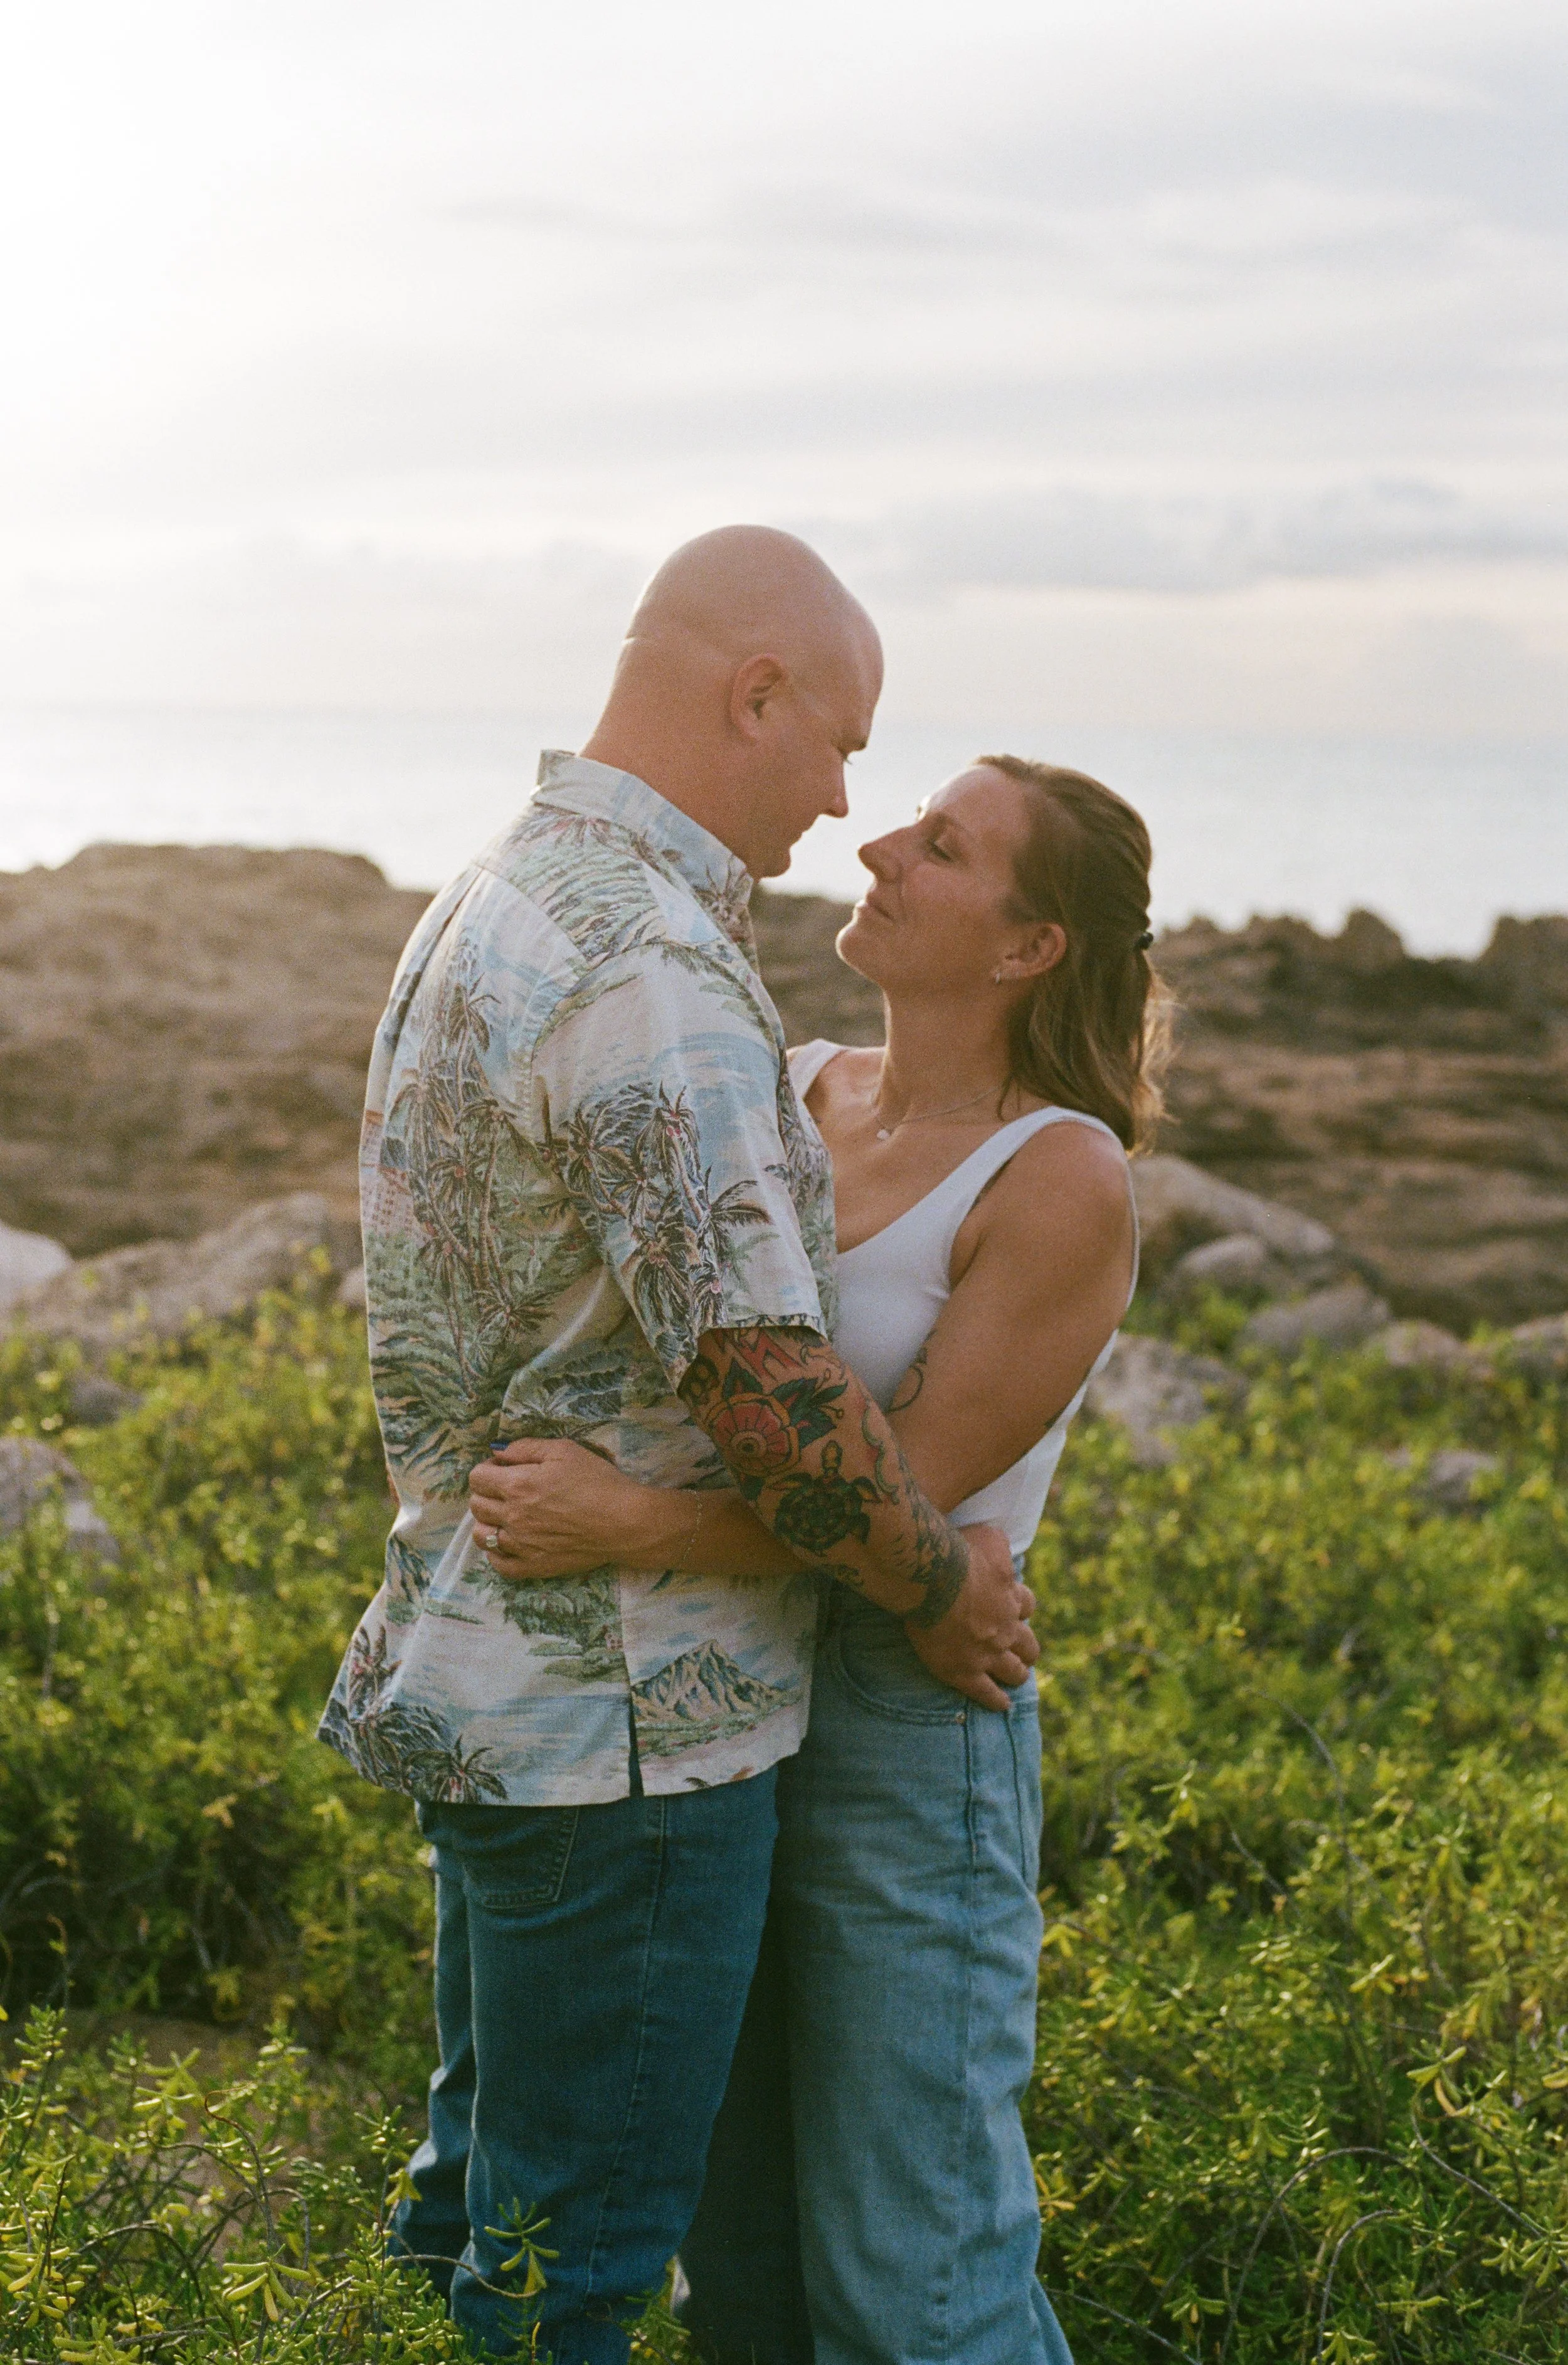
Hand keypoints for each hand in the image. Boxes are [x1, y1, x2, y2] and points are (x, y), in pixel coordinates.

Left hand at [468, 1438, 645, 1579]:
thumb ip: (525, 1448)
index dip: (487, 1469)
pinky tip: (510, 1542)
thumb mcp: (564, 1450)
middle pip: (476, 1505)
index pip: (477, 1477)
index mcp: (517, 1485)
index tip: (504, 1468)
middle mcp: (513, 1516)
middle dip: (486, 1493)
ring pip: (482, 1536)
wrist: (625, 1522)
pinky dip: (498, 1552)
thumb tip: (496, 1451)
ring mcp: (521, 1545)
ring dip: (488, 1523)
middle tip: (508, 1490)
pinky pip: (499, 1564)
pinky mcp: (533, 1566)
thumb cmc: (598, 1481)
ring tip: (507, 1516)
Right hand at [903, 1521, 1038, 1711]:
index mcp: (1012, 1596)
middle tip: (1022, 1651)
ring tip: (1015, 1677)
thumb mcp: (989, 1537)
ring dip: (1016, 1673)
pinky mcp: (965, 1673)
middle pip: (1028, 1644)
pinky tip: (1001, 1704)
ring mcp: (988, 1654)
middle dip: (1026, 1648)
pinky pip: (987, 1693)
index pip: (1028, 1606)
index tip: (1016, 1610)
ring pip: (1014, 1671)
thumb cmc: (957, 1552)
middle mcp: (1006, 1628)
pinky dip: (996, 1700)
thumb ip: (999, 1543)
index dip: (1022, 1609)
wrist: (932, 1580)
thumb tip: (1002, 1542)